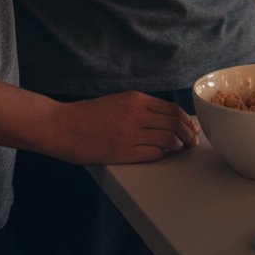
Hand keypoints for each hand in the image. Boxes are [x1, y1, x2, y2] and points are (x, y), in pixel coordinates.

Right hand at [49, 91, 200, 164]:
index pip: (172, 109)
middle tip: (193, 141)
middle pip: (174, 124)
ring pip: (167, 139)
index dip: (186, 120)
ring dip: (178, 146)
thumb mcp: (117, 102)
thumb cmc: (87, 115)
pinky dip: (162, 154)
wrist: (61, 126)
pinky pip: (153, 154)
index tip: (191, 127)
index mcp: (135, 99)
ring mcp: (130, 134)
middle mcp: (136, 114)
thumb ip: (139, 108)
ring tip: (181, 149)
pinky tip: (162, 154)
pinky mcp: (123, 153)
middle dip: (188, 134)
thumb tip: (164, 119)